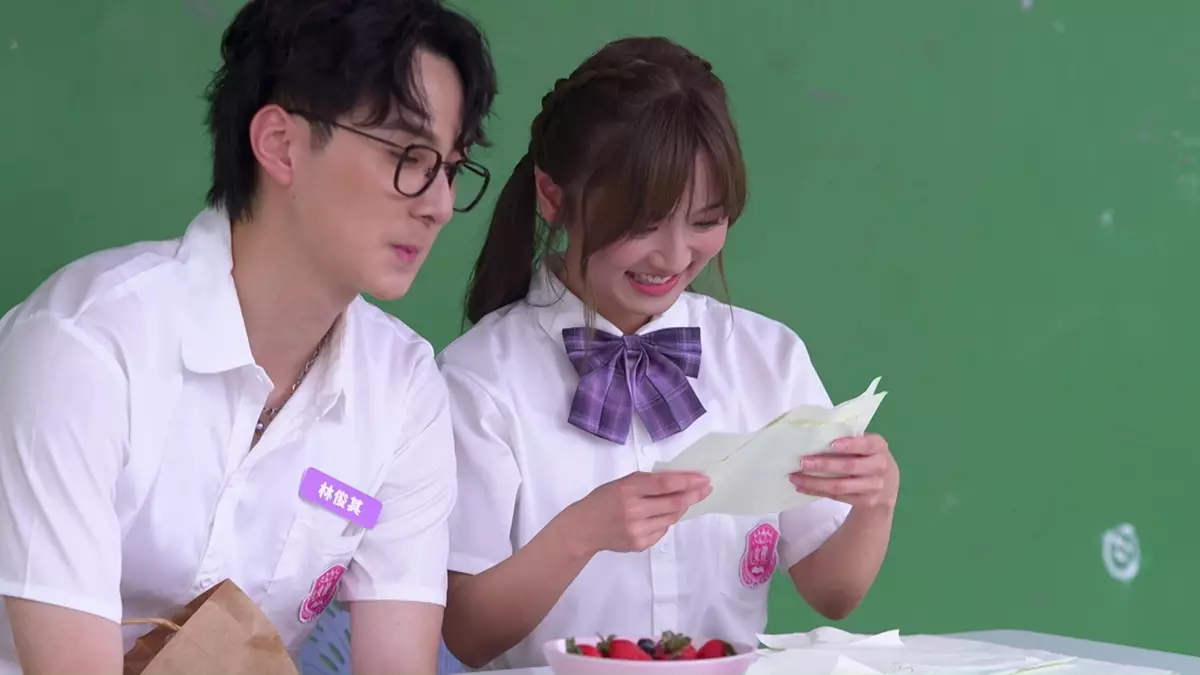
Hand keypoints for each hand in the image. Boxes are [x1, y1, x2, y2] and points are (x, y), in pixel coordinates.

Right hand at [566, 472, 710, 554]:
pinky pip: (662, 530)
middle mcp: (634, 511)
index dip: (687, 481)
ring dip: (682, 508)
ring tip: (686, 499)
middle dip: (694, 495)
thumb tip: (680, 481)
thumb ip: (648, 482)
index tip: (703, 479)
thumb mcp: (623, 483)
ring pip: (671, 518)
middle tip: (706, 489)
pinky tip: (662, 515)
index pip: (665, 484)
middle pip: (674, 504)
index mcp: (628, 490)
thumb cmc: (604, 499)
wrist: (584, 528)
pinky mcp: (640, 544)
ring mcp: (637, 530)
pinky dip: (667, 520)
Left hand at [789, 433, 898, 508]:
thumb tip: (815, 437)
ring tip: (795, 477)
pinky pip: (837, 496)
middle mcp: (880, 466)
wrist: (887, 488)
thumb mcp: (868, 447)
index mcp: (879, 447)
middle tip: (802, 462)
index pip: (866, 444)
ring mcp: (873, 487)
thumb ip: (850, 441)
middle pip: (850, 467)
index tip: (831, 444)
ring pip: (840, 485)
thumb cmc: (869, 458)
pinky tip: (802, 487)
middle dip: (824, 464)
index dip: (850, 445)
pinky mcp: (864, 502)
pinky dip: (817, 491)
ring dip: (815, 482)